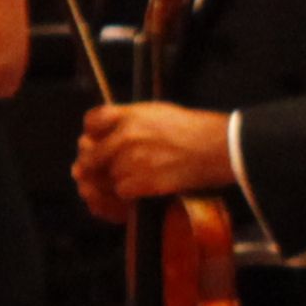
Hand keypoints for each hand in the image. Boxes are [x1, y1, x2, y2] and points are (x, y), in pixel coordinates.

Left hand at [73, 101, 232, 207]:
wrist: (214, 148)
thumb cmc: (191, 129)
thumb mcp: (156, 112)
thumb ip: (128, 119)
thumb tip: (105, 133)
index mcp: (129, 115)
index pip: (91, 122)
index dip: (91, 134)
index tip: (96, 140)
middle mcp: (126, 136)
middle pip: (92, 155)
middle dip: (97, 164)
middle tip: (110, 168)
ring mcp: (132, 160)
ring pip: (107, 176)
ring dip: (118, 179)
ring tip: (140, 175)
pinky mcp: (141, 182)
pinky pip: (121, 191)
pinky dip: (130, 193)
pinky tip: (146, 186)